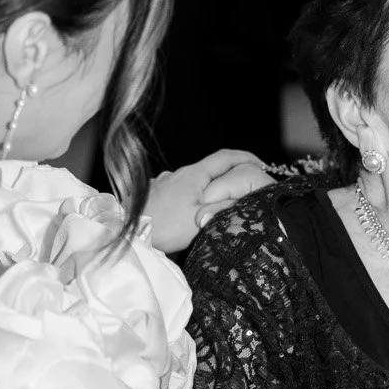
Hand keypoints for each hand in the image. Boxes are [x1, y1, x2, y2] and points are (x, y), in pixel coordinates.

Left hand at [146, 149, 273, 253]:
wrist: (128, 232)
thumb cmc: (165, 228)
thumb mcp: (202, 220)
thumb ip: (225, 206)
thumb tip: (243, 196)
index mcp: (195, 175)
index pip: (226, 157)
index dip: (246, 158)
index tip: (259, 164)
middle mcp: (179, 173)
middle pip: (209, 168)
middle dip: (227, 175)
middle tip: (241, 188)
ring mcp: (164, 181)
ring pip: (192, 180)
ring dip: (206, 187)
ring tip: (213, 204)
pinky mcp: (153, 192)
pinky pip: (177, 189)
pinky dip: (189, 194)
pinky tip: (187, 210)